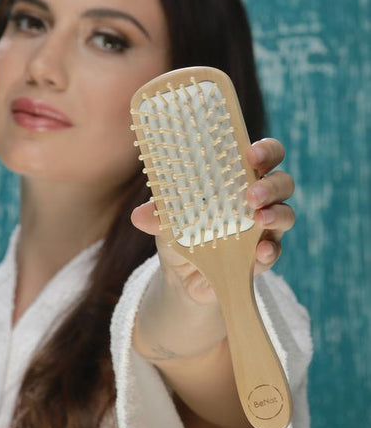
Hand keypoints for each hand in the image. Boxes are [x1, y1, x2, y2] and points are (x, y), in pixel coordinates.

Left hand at [131, 137, 294, 304]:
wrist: (182, 276)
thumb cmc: (181, 231)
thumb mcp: (167, 220)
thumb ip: (159, 214)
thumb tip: (140, 214)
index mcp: (239, 179)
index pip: (264, 156)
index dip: (265, 151)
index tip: (251, 153)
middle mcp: (259, 200)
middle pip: (283, 183)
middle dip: (271, 185)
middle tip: (252, 193)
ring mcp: (264, 229)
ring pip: (286, 215)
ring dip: (276, 215)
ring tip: (260, 218)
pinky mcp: (262, 258)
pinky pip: (274, 251)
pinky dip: (269, 251)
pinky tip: (260, 251)